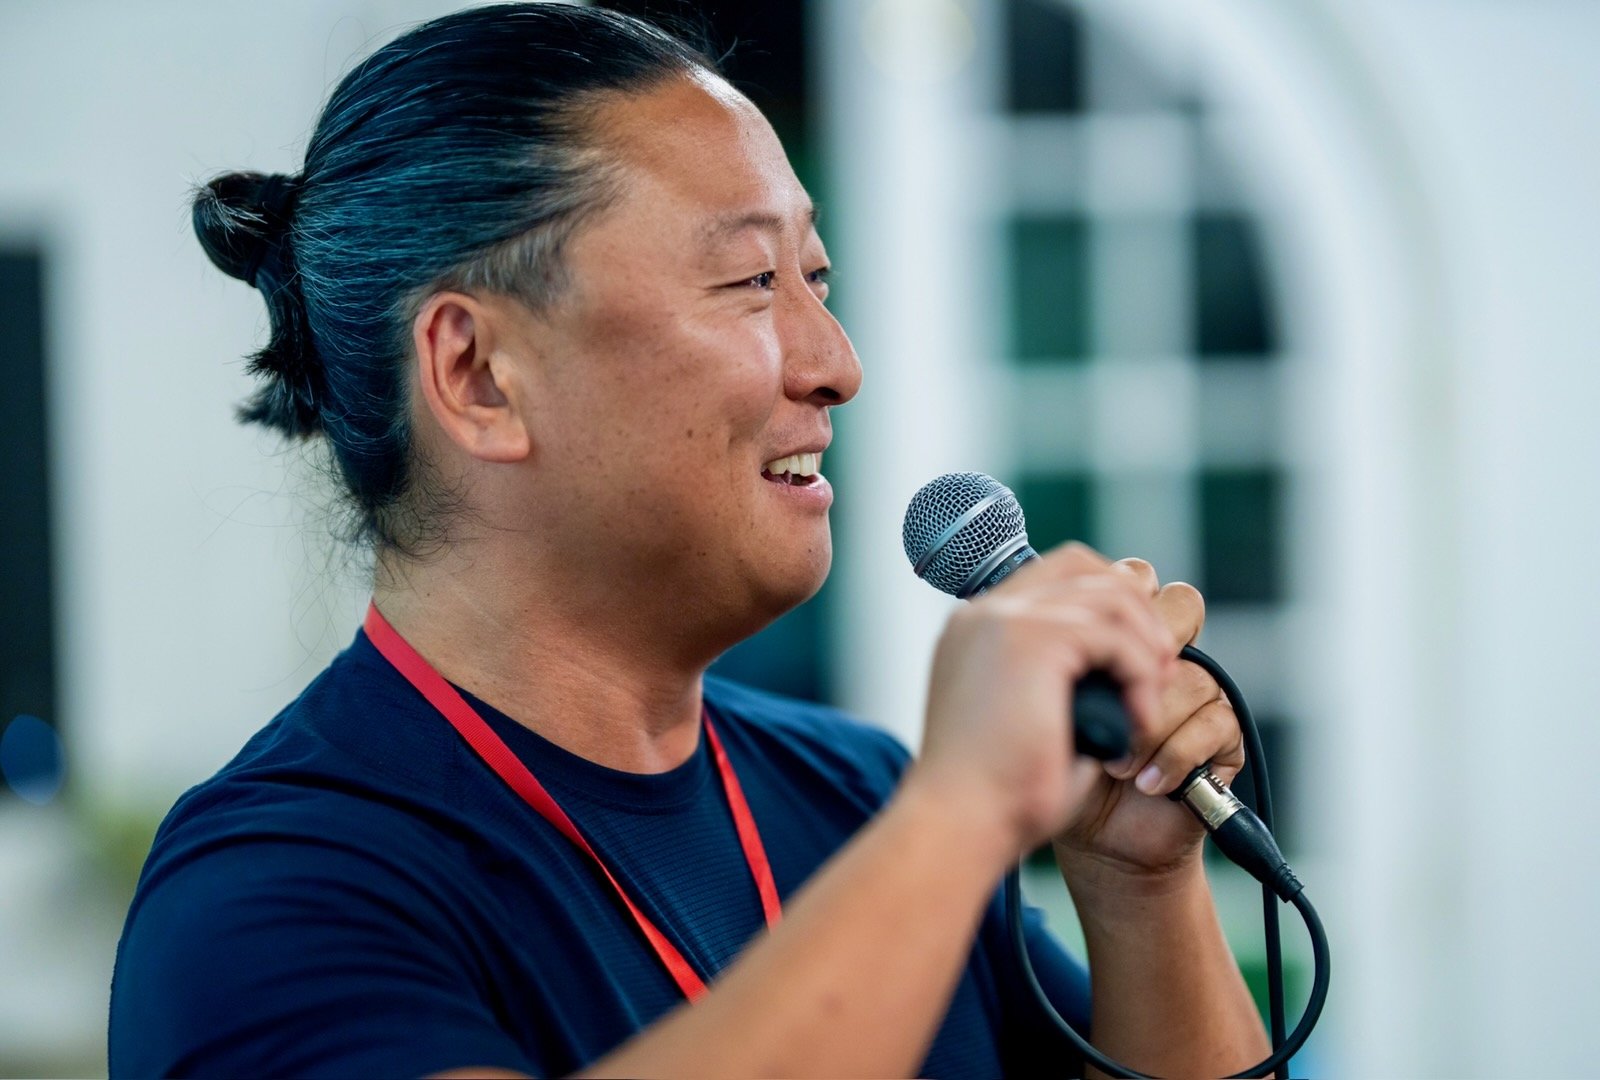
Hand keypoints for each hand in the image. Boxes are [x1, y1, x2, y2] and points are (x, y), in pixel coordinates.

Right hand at [911, 544, 1177, 859]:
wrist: (961, 823)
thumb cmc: (994, 795)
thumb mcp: (1028, 719)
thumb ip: (1063, 679)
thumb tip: (1129, 665)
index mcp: (975, 629)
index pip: (1052, 575)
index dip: (1106, 601)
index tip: (1138, 654)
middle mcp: (984, 613)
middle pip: (1082, 564)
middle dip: (1135, 609)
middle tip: (1160, 666)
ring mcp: (1003, 619)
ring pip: (1108, 595)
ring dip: (1145, 646)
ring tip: (1153, 699)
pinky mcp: (1030, 639)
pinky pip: (1114, 636)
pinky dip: (1140, 676)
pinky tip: (1140, 720)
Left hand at [1052, 557, 1245, 886]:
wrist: (1079, 835)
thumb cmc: (1042, 760)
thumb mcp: (1031, 687)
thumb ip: (1052, 634)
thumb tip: (1069, 607)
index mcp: (1111, 629)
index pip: (1134, 578)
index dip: (1116, 602)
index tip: (1080, 649)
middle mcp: (1157, 653)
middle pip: (1180, 605)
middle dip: (1143, 647)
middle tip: (1108, 693)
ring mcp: (1192, 694)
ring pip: (1193, 672)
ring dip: (1148, 724)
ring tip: (1115, 763)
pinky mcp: (1219, 741)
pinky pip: (1217, 723)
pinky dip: (1175, 756)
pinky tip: (1144, 783)